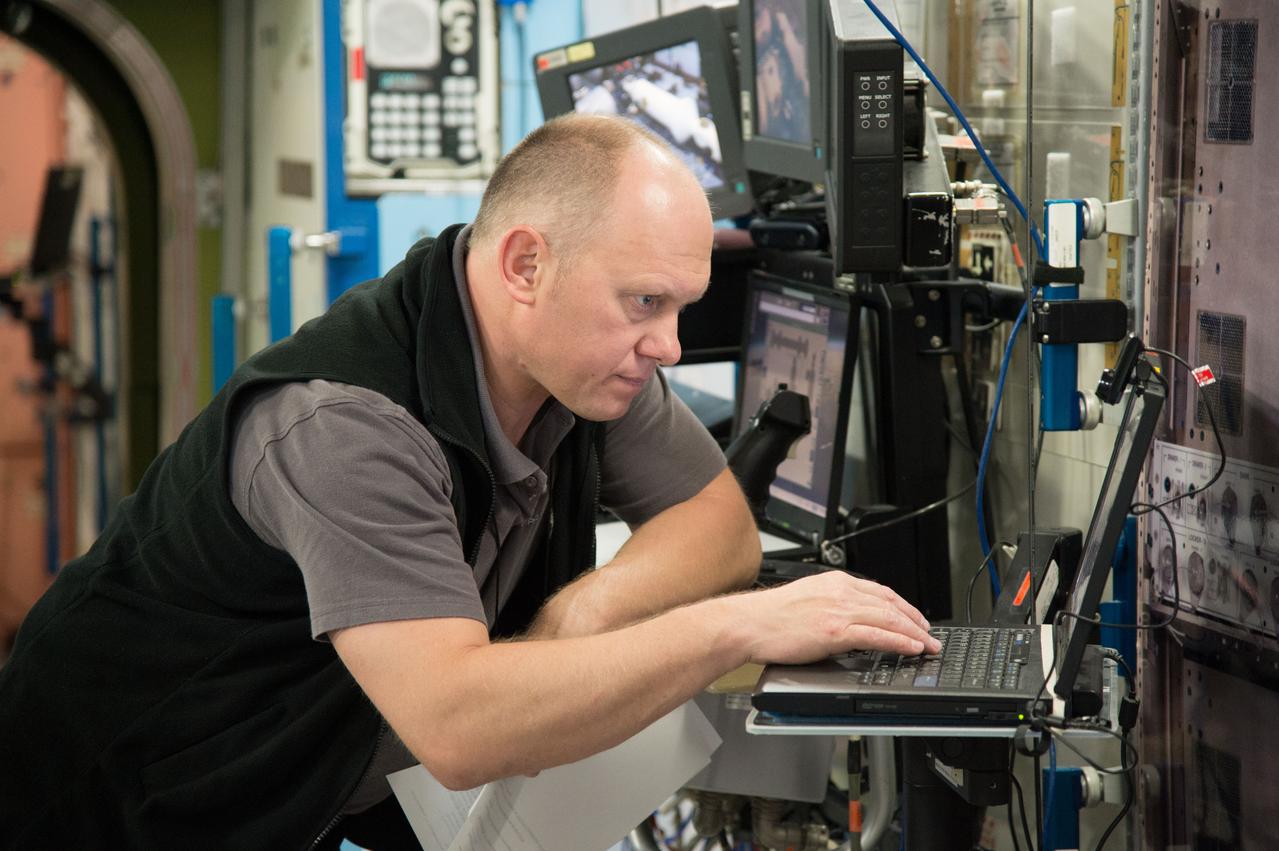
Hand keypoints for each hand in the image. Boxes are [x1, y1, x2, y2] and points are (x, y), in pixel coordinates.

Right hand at [729, 571, 940, 664]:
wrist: (749, 623)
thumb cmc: (769, 617)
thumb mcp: (806, 600)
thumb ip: (830, 605)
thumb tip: (849, 622)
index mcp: (834, 582)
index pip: (879, 591)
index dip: (903, 606)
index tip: (915, 618)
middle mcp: (840, 591)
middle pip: (890, 604)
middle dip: (915, 621)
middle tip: (931, 635)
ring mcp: (839, 610)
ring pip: (889, 619)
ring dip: (914, 633)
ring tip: (929, 645)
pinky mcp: (835, 630)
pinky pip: (878, 635)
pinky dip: (900, 642)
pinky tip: (912, 648)